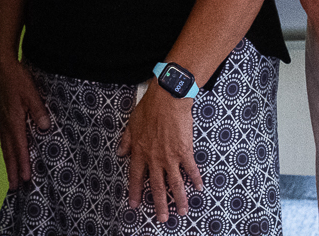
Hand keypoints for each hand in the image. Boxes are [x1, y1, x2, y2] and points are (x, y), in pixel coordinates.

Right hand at [0, 56, 50, 190]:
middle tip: (15, 188)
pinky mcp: (0, 114)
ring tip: (11, 176)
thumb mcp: (31, 93)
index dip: (23, 163)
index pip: (19, 147)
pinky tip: (9, 151)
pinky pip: (3, 138)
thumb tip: (44, 127)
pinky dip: (6, 150)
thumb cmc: (16, 78)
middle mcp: (5, 123)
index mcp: (14, 120)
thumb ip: (38, 110)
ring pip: (5, 146)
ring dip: (9, 162)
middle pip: (9, 152)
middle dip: (13, 170)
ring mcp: (1, 119)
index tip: (26, 179)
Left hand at [119, 81, 200, 220]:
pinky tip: (199, 188)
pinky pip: (190, 170)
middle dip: (159, 204)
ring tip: (182, 212)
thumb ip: (126, 140)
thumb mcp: (132, 123)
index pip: (135, 177)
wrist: (167, 99)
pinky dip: (195, 179)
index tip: (135, 206)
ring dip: (179, 199)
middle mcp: (154, 158)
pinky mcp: (184, 152)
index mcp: (139, 151)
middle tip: (162, 219)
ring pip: (174, 183)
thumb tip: (119, 152)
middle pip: (156, 186)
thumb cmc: (149, 108)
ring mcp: (169, 157)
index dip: (135, 192)